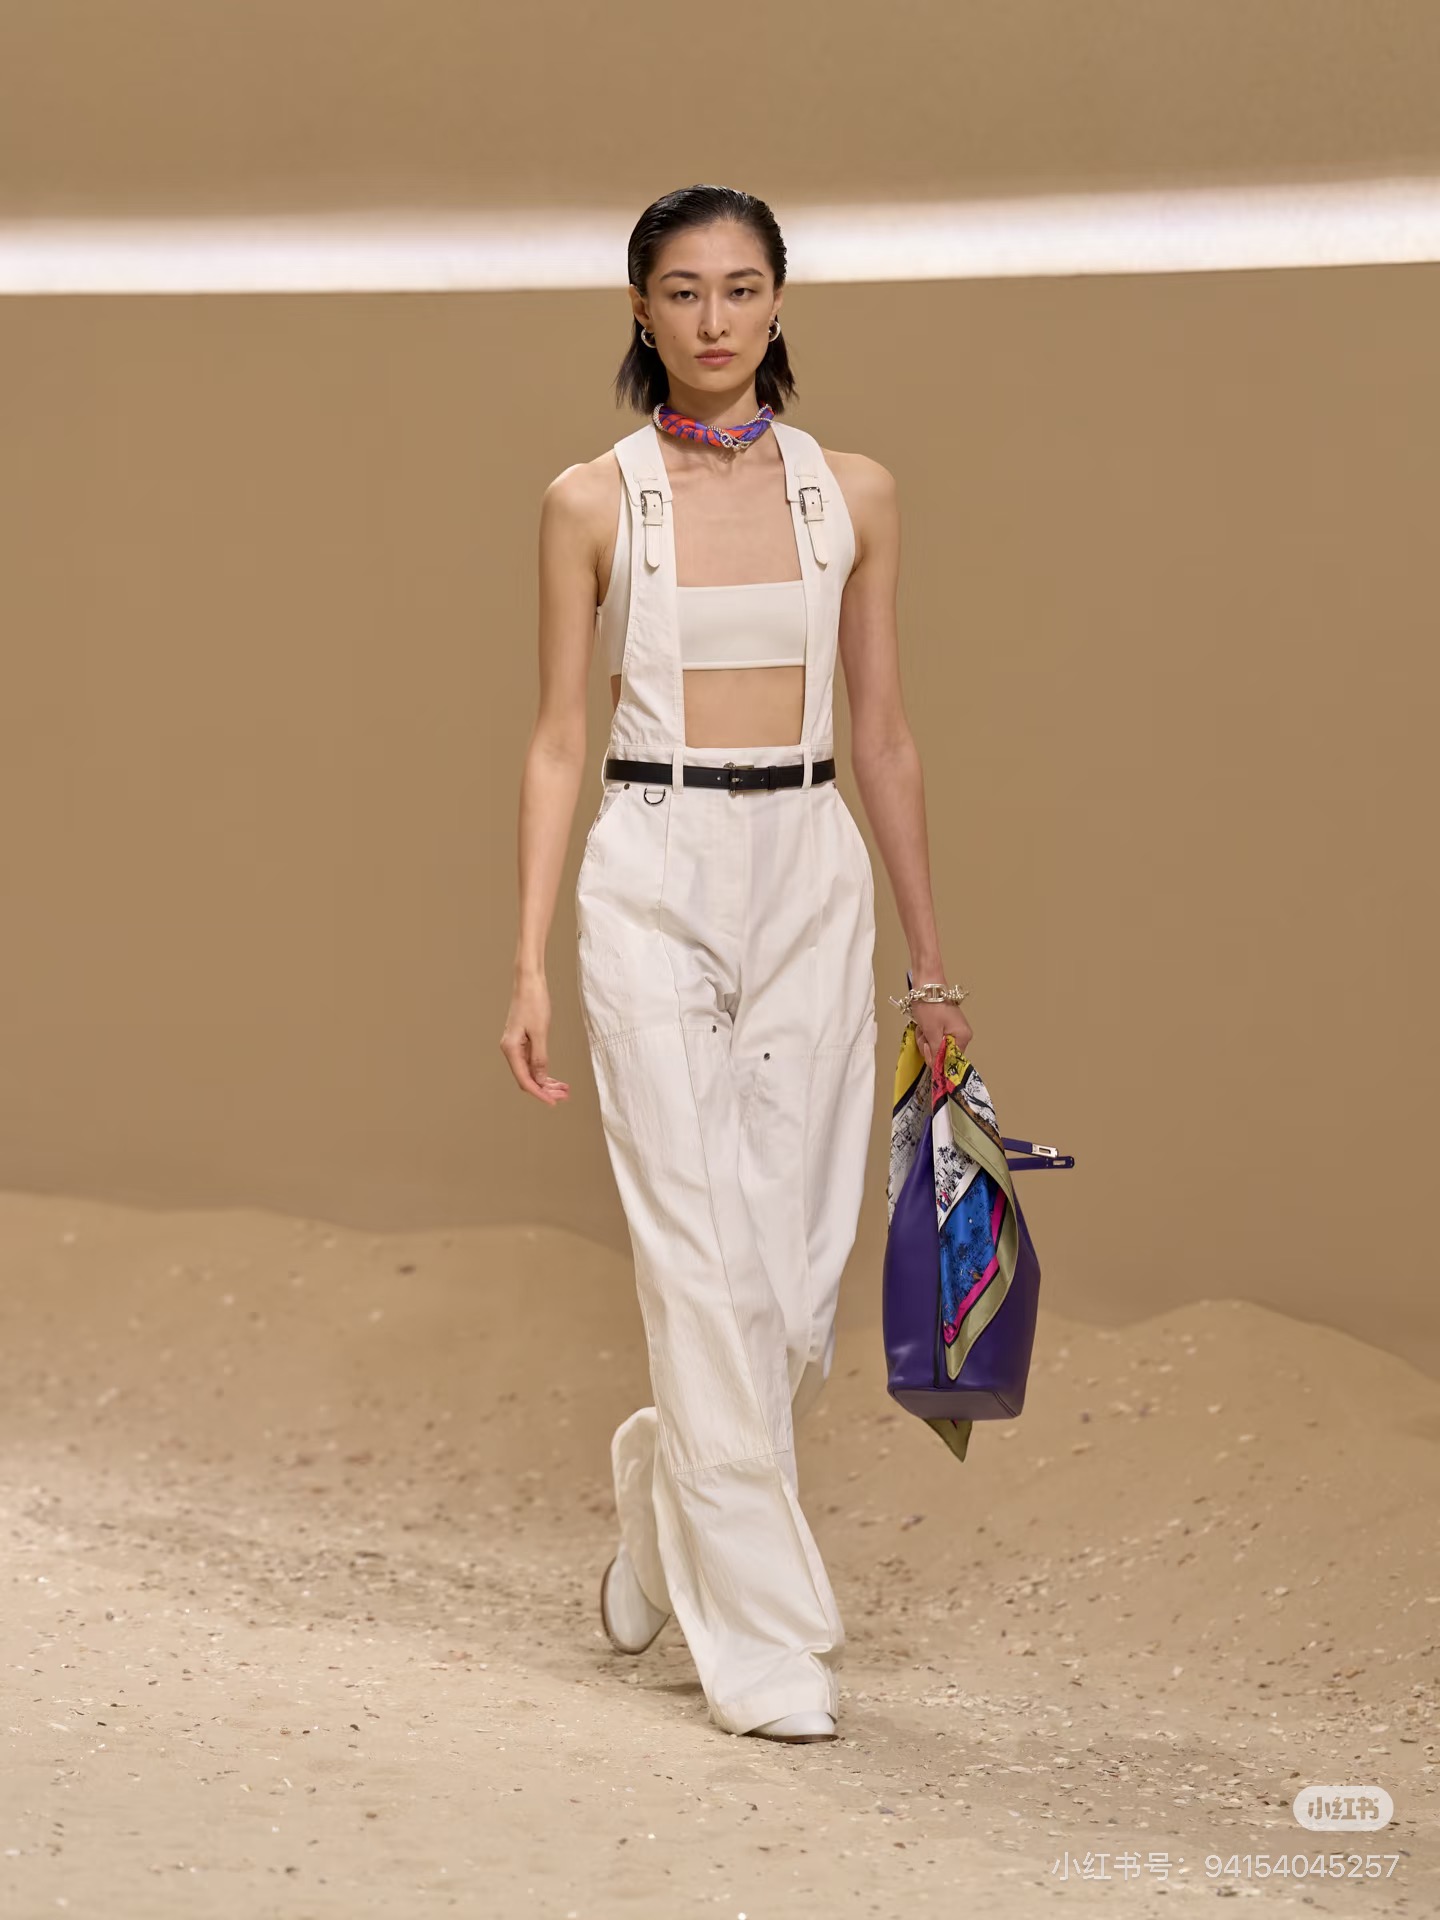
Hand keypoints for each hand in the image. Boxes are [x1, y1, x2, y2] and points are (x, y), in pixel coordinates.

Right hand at [500, 976, 570, 1104]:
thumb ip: (540, 1058)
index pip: (525, 1080)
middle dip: (546, 1089)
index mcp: (510, 1049)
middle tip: (565, 1096)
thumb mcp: (540, 1032)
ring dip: (547, 1082)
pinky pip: (532, 1062)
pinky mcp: (523, 1040)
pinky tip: (556, 1077)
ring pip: (531, 1071)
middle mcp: (510, 1049)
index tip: (554, 1102)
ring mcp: (516, 1045)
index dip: (540, 1093)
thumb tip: (541, 1080)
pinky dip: (545, 1070)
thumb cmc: (533, 1002)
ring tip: (564, 1089)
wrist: (528, 981)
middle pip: (527, 1078)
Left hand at [911, 997, 972, 1076]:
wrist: (927, 986)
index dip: (936, 1058)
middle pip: (943, 1053)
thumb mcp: (932, 1033)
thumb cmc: (930, 1007)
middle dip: (929, 1046)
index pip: (951, 1060)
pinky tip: (923, 1025)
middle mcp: (961, 1035)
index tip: (927, 1047)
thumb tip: (938, 1070)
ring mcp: (953, 1029)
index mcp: (963, 1037)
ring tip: (923, 1027)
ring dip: (925, 1039)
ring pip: (936, 1045)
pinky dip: (926, 1033)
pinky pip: (934, 1036)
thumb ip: (936, 1053)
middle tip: (924, 1033)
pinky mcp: (945, 1025)